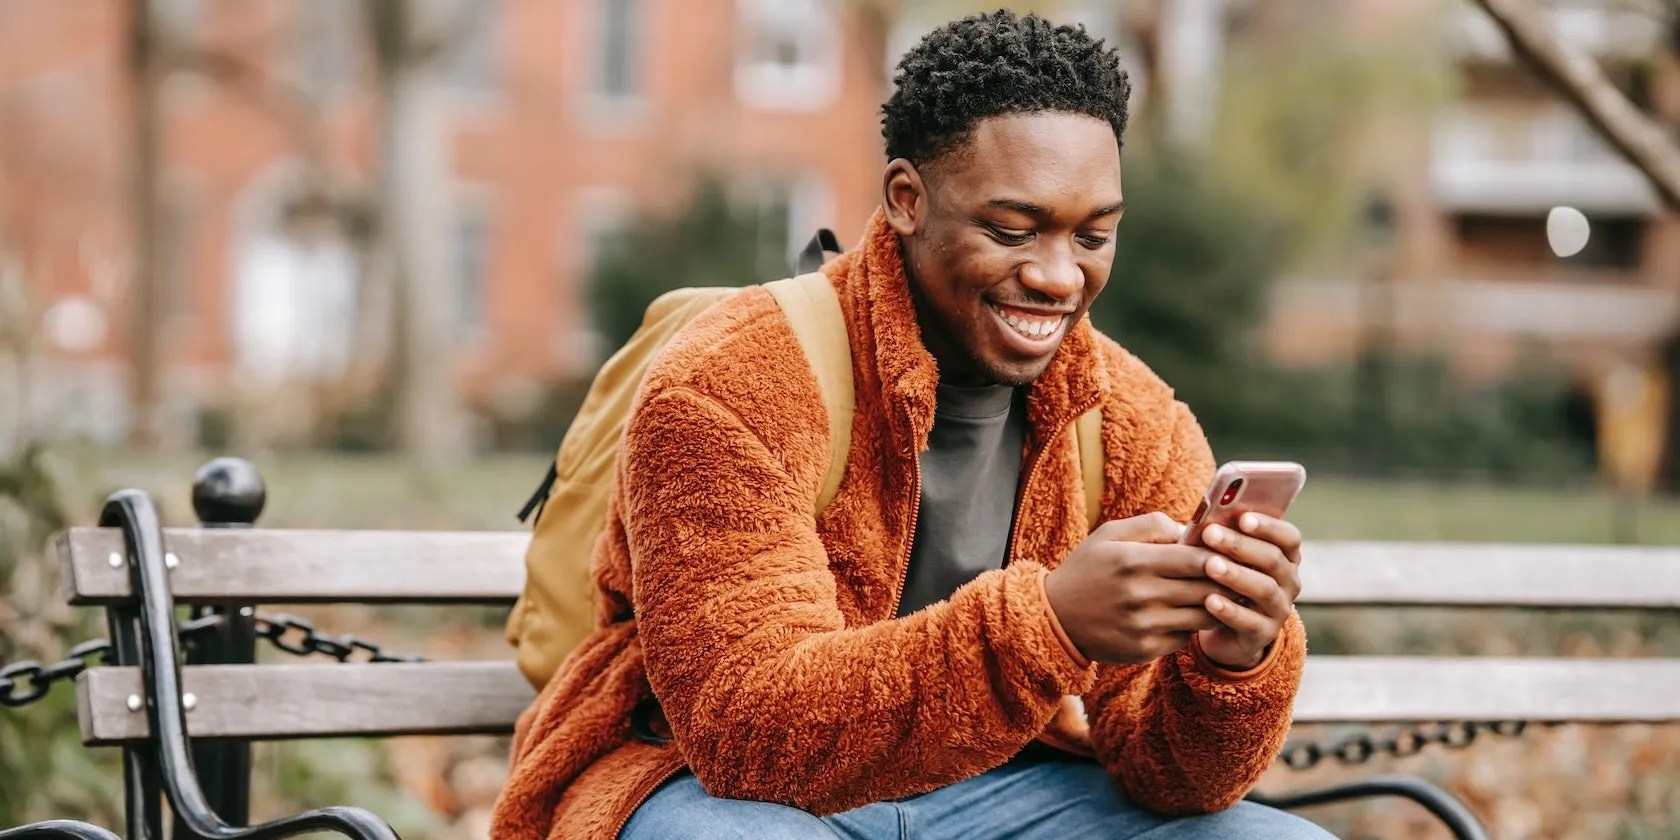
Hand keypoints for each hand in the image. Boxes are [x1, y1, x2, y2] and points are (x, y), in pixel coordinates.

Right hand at [1044, 513, 1234, 664]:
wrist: (1055, 618)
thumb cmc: (1088, 569)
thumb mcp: (1110, 534)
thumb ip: (1153, 524)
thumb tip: (1194, 531)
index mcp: (1133, 561)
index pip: (1196, 559)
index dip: (1221, 555)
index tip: (1231, 552)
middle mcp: (1140, 595)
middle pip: (1206, 589)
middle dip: (1227, 580)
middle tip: (1240, 573)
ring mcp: (1143, 626)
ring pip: (1203, 616)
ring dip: (1217, 605)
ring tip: (1224, 594)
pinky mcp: (1145, 650)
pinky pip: (1185, 637)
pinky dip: (1192, 625)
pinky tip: (1190, 614)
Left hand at [1194, 513, 1302, 669]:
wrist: (1225, 629)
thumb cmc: (1225, 580)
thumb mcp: (1227, 558)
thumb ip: (1223, 539)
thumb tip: (1204, 519)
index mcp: (1285, 557)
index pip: (1289, 537)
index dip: (1268, 526)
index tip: (1242, 518)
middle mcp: (1289, 582)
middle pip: (1273, 559)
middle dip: (1240, 545)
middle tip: (1210, 534)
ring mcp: (1279, 609)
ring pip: (1264, 589)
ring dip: (1236, 575)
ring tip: (1210, 566)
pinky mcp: (1263, 634)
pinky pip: (1250, 622)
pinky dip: (1230, 610)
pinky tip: (1209, 601)